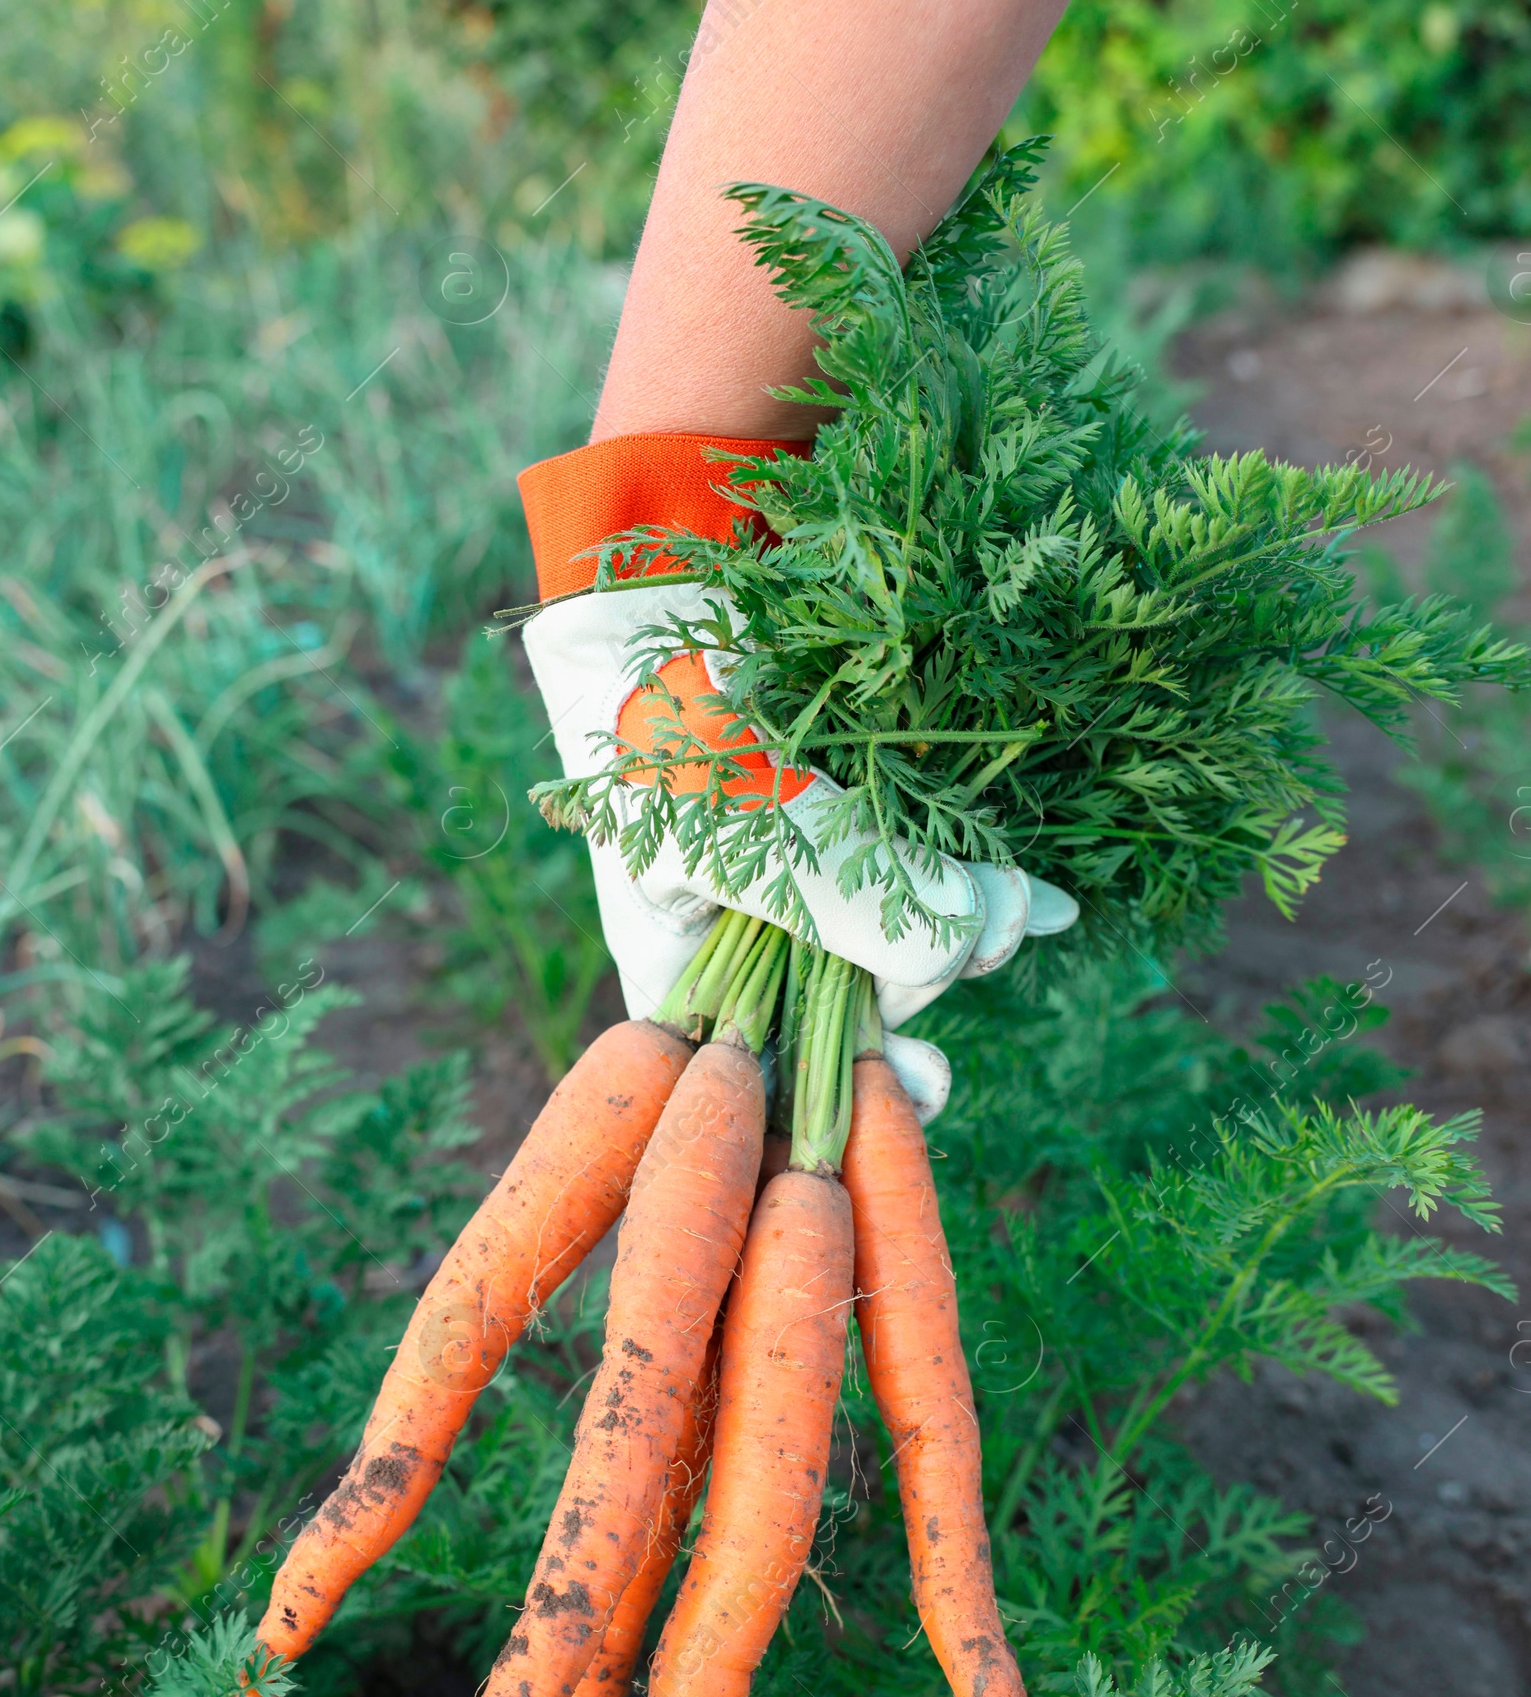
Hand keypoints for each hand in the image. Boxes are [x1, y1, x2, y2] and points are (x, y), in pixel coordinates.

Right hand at [524, 580, 1075, 1117]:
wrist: (653, 591)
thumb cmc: (650, 715)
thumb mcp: (724, 811)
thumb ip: (833, 886)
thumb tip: (971, 939)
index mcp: (690, 983)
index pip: (771, 1084)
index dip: (849, 1104)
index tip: (922, 1080)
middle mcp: (758, 957)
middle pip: (860, 1019)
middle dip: (933, 981)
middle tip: (995, 922)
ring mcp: (818, 899)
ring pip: (909, 955)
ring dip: (976, 932)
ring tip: (1021, 899)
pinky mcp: (869, 840)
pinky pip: (933, 890)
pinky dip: (986, 893)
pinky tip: (1046, 903)